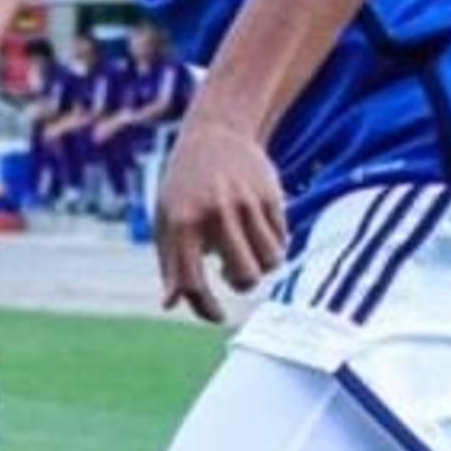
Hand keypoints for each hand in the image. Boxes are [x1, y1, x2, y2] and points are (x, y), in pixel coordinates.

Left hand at [154, 118, 286, 320]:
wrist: (214, 135)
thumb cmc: (184, 189)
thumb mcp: (167, 221)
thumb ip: (170, 264)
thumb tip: (171, 305)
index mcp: (182, 222)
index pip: (194, 281)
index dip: (206, 308)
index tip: (216, 315)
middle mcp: (215, 212)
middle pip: (245, 276)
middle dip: (241, 284)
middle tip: (232, 274)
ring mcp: (245, 202)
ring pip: (270, 261)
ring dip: (262, 266)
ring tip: (247, 254)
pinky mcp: (270, 194)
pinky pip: (282, 240)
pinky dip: (273, 246)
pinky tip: (257, 233)